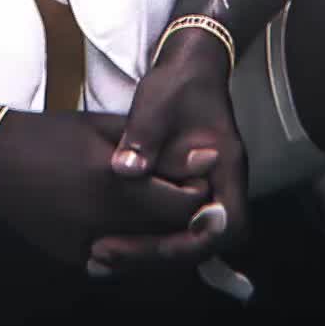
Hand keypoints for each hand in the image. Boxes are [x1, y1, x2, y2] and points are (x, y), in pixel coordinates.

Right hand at [0, 109, 210, 267]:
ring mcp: (86, 246)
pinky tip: (126, 225)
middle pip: (170, 234)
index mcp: (113, 183)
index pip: (183, 205)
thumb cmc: (52, 135)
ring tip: (158, 210)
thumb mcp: (105, 128)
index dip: (198, 193)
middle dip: (185, 218)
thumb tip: (207, 159)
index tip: (197, 178)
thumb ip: (156, 147)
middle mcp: (103, 222)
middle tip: (184, 198)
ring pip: (147, 255)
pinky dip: (129, 248)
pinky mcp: (73, 259)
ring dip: (160, 235)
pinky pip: (117, 263)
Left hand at [89, 31, 247, 274]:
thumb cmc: (178, 82)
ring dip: (145, 252)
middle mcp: (221, 188)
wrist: (188, 67)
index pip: (224, 226)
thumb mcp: (158, 101)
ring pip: (183, 239)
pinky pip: (169, 227)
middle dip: (156, 255)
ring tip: (98, 257)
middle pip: (200, 243)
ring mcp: (204, 192)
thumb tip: (125, 170)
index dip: (190, 243)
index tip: (151, 245)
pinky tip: (107, 243)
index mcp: (226, 167)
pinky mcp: (183, 193)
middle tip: (106, 256)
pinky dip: (142, 238)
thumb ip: (144, 136)